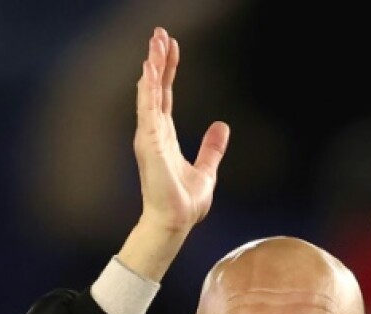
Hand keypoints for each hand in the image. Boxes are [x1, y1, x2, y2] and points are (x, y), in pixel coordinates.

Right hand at [133, 27, 229, 237]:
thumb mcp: (207, 170)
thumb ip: (211, 149)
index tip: (172, 49)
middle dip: (158, 61)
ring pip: (150, 94)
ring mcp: (150, 137)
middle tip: (159, 34)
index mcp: (165, 137)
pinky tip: (149, 69)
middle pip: (156, 89)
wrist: (176, 221)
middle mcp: (154, 133)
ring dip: (152, 67)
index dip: (168, 72)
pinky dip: (148, 89)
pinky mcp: (150, 143)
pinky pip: (148, 109)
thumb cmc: (185, 202)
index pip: (166, 97)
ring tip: (155, 42)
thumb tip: (221, 127)